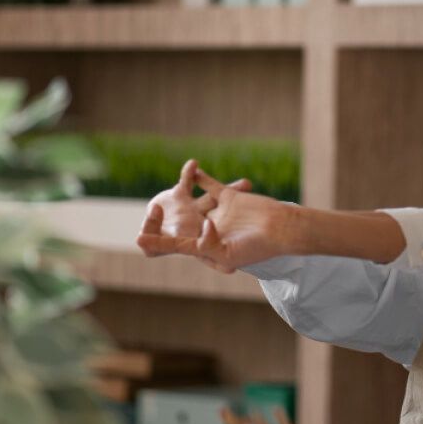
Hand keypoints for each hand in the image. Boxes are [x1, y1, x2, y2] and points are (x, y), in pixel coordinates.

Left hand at [137, 165, 294, 272]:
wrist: (282, 229)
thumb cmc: (259, 247)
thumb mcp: (229, 254)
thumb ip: (208, 243)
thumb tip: (201, 228)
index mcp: (210, 248)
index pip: (180, 245)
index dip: (160, 243)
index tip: (140, 240)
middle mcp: (213, 231)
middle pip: (183, 227)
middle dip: (164, 224)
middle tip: (145, 216)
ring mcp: (220, 214)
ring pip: (195, 206)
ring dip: (180, 201)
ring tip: (161, 197)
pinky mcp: (229, 198)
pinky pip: (210, 186)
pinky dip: (200, 178)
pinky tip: (189, 170)